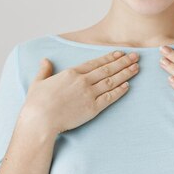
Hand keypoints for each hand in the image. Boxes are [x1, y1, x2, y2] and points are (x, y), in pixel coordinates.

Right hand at [21, 51, 139, 134]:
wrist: (40, 121)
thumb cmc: (36, 103)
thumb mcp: (38, 82)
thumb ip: (44, 70)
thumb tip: (45, 60)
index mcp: (71, 73)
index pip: (95, 62)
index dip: (109, 57)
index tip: (120, 53)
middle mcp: (83, 81)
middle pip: (107, 69)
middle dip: (123, 62)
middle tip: (136, 56)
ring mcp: (89, 94)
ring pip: (111, 81)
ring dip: (125, 74)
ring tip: (136, 68)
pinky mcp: (92, 108)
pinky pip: (110, 98)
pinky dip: (119, 91)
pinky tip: (128, 86)